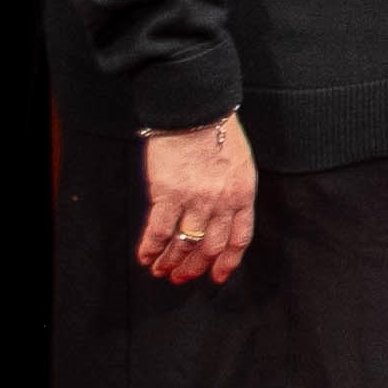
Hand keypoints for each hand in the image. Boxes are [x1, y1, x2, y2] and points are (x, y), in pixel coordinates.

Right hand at [139, 118, 257, 284]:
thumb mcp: (238, 162)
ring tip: (160, 271)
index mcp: (242, 194)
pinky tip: (145, 256)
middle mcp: (221, 202)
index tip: (216, 276)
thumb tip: (221, 215)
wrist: (195, 109)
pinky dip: (151, 248)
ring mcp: (195, 200)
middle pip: (210, 247)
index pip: (239, 238)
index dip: (227, 262)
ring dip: (171, 262)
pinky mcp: (168, 195)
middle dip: (195, 267)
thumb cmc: (217, 130)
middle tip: (181, 277)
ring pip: (184, 244)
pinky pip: (159, 232)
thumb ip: (232, 190)